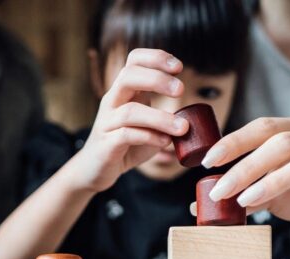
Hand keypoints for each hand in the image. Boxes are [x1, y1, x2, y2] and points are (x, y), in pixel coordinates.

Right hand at [65, 48, 188, 192]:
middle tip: (181, 90)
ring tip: (183, 128)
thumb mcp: (147, 125)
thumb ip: (164, 117)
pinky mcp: (106, 144)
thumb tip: (193, 118)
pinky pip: (126, 135)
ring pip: (130, 111)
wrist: (96, 170)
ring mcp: (106, 123)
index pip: (134, 60)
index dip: (156, 57)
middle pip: (128, 76)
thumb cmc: (126, 145)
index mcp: (123, 92)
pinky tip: (165, 142)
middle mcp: (112, 102)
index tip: (179, 67)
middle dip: (157, 79)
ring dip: (160, 118)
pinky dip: (149, 137)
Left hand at [202, 116, 289, 242]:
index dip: (235, 142)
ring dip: (276, 181)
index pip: (263, 127)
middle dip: (246, 166)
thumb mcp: (265, 192)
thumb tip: (197, 203)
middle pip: (282, 142)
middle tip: (219, 189)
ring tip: (246, 200)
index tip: (207, 161)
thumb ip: (238, 193)